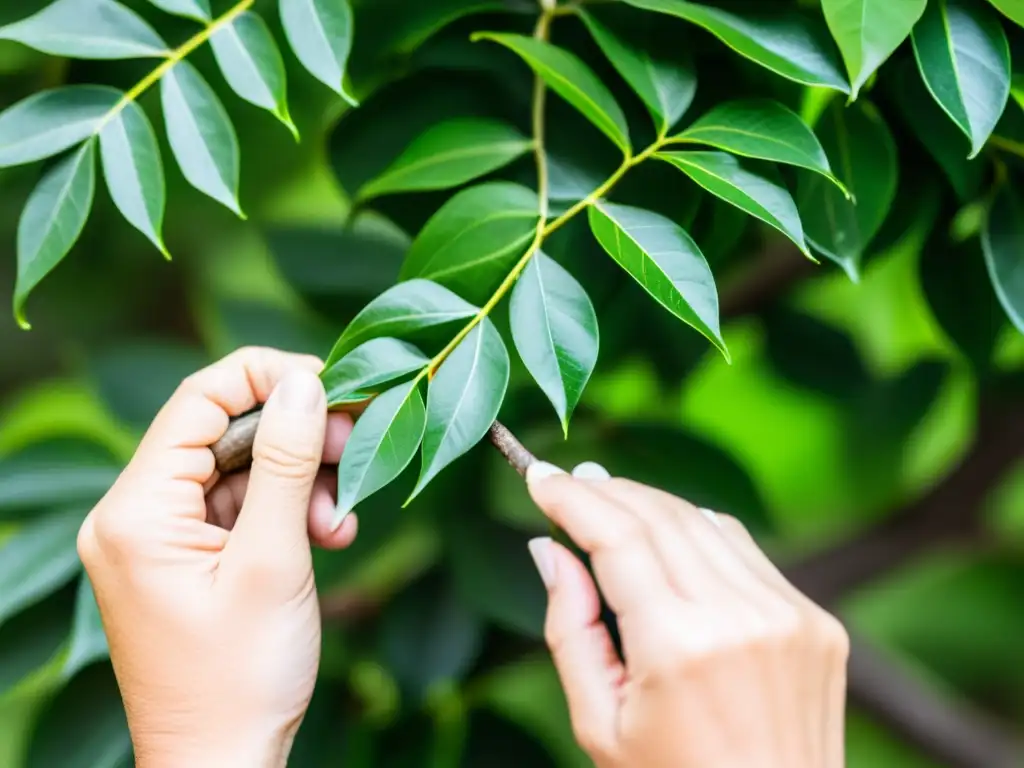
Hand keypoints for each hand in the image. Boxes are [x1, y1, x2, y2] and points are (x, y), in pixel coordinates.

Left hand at [77, 348, 358, 767]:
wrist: (222, 766)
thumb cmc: (241, 677)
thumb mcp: (272, 560)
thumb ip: (284, 462)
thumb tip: (302, 382)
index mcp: (136, 510)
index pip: (198, 399)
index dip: (267, 377)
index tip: (333, 386)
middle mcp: (134, 515)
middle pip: (223, 434)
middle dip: (295, 438)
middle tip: (355, 450)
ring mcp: (158, 539)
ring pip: (238, 470)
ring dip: (299, 482)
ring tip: (343, 520)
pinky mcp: (184, 559)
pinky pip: (239, 509)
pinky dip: (287, 513)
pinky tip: (328, 535)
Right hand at [525, 462, 848, 767]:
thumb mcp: (599, 724)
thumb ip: (569, 629)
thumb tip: (549, 549)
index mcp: (679, 647)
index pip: (615, 537)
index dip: (571, 498)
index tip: (537, 477)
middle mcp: (740, 617)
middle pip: (660, 515)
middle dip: (606, 490)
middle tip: (567, 481)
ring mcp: (788, 616)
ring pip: (704, 521)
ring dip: (651, 503)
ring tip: (610, 502)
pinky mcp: (815, 622)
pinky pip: (744, 550)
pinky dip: (699, 531)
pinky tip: (669, 537)